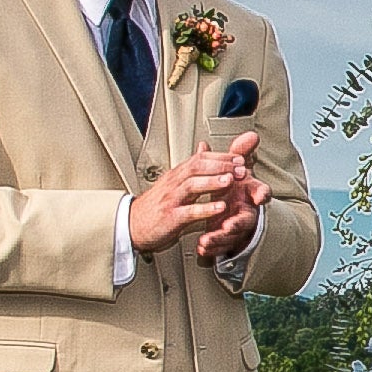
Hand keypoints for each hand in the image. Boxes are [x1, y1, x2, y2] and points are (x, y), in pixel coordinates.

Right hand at [129, 139, 259, 255]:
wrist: (131, 225)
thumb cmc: (155, 206)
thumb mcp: (174, 182)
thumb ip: (191, 166)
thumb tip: (204, 146)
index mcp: (177, 175)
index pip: (199, 159)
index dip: (220, 158)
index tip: (239, 158)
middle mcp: (173, 184)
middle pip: (196, 167)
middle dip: (221, 166)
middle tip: (241, 167)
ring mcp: (171, 200)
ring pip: (192, 186)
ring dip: (213, 182)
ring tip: (231, 181)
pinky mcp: (170, 218)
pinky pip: (189, 212)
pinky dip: (205, 209)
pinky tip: (220, 208)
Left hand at [194, 131, 271, 260]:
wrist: (235, 213)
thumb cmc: (237, 191)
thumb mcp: (240, 171)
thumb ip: (242, 154)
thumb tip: (251, 135)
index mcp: (250, 195)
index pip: (262, 193)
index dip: (262, 193)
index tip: (262, 196)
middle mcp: (247, 212)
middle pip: (247, 220)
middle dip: (237, 223)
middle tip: (228, 226)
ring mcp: (237, 229)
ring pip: (231, 236)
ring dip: (219, 238)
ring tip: (206, 239)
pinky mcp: (227, 240)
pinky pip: (220, 247)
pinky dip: (211, 247)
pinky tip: (201, 247)